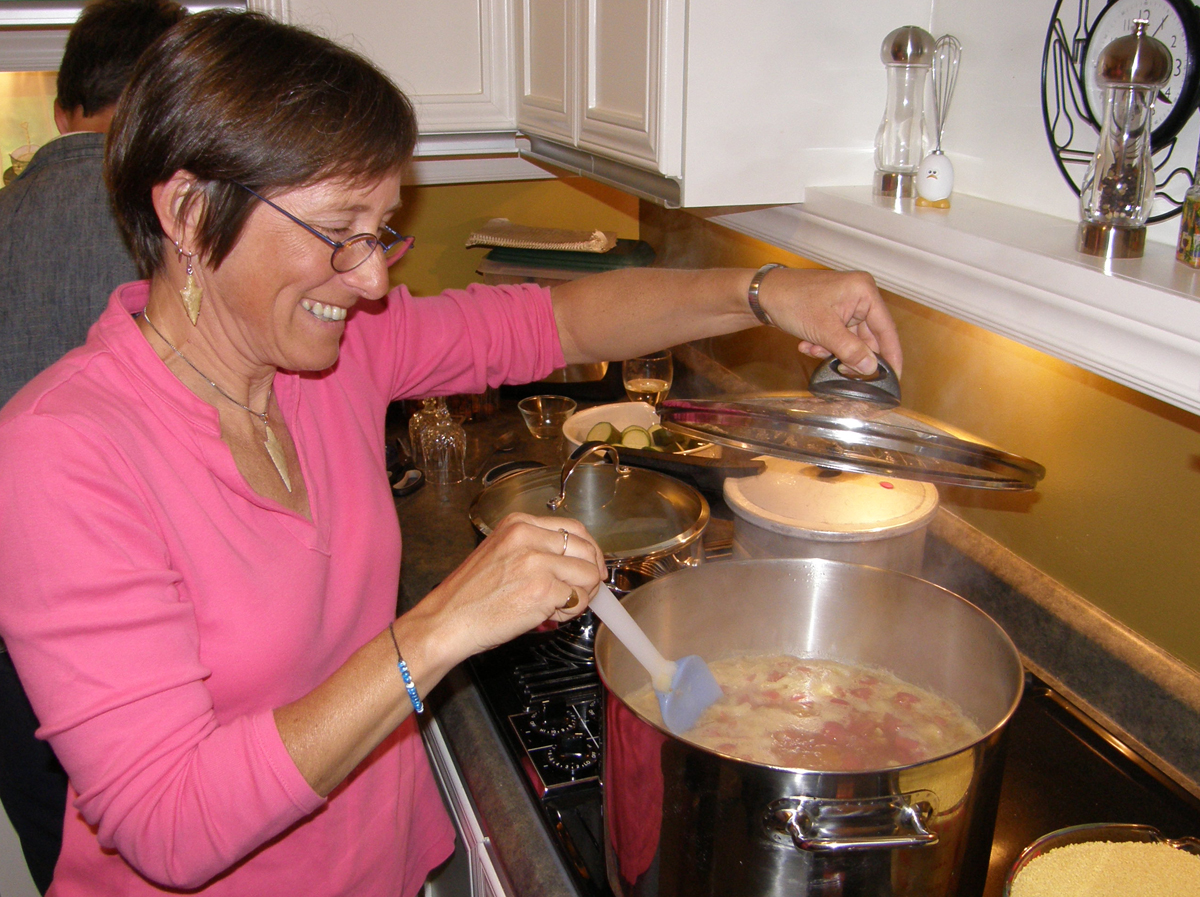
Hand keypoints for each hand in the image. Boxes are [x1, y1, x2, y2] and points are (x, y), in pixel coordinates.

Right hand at [415, 513, 605, 661]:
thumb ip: (536, 548)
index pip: (573, 528)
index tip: (590, 566)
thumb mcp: (501, 552)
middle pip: (586, 550)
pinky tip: (548, 616)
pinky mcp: (543, 589)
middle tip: (579, 593)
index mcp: (518, 524)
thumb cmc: (469, 595)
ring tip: (556, 607)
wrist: (446, 620)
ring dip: (580, 596)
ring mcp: (536, 562)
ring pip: (588, 576)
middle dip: (590, 575)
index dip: (589, 550)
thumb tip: (574, 560)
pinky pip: (578, 600)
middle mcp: (528, 537)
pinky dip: (569, 613)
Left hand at [758, 268, 902, 376]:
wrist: (761, 295)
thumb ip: (850, 350)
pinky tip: (807, 344)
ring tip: (813, 349)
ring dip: (833, 351)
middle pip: (868, 337)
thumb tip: (871, 368)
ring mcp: (845, 304)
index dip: (891, 355)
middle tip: (841, 371)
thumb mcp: (823, 330)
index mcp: (863, 292)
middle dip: (850, 354)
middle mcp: (858, 296)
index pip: (886, 329)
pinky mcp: (831, 312)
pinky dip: (825, 345)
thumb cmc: (791, 301)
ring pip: (850, 340)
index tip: (894, 378)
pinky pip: (837, 336)